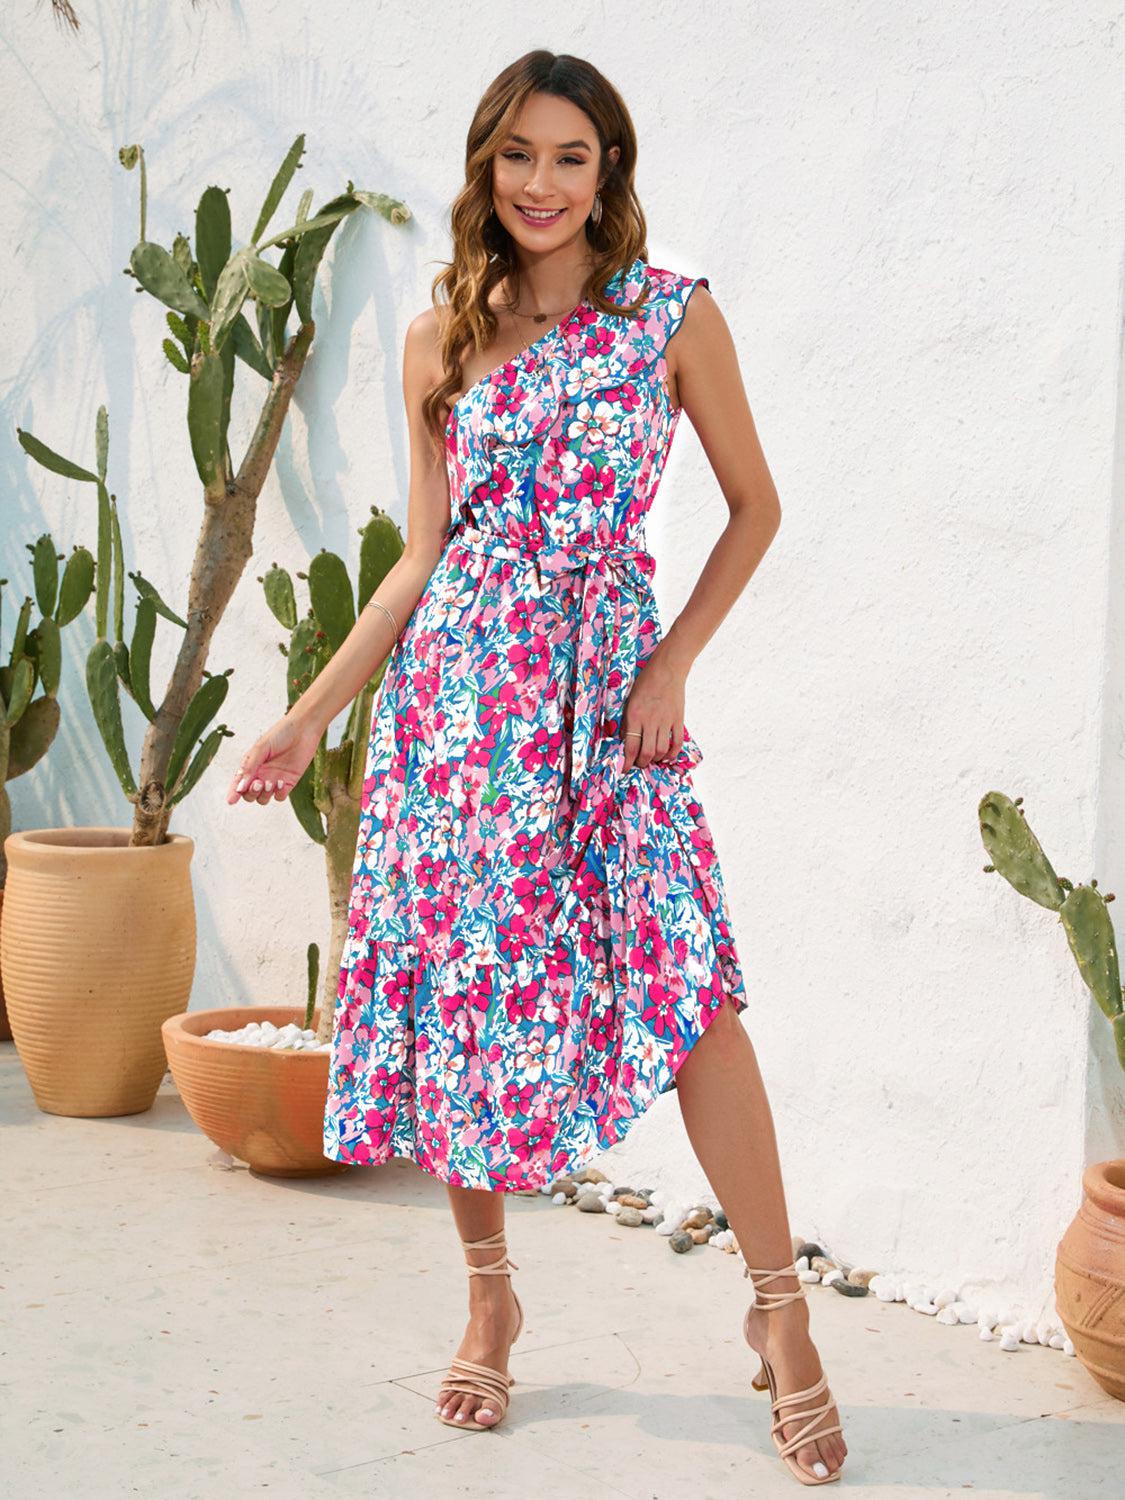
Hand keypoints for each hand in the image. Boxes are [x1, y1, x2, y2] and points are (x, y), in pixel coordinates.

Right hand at [226, 710, 322, 806]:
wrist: (303, 729)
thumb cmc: (281, 734)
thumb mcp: (261, 747)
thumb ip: (250, 767)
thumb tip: (240, 786)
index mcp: (251, 765)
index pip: (239, 782)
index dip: (234, 792)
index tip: (231, 800)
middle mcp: (261, 774)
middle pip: (249, 795)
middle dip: (251, 793)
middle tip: (258, 783)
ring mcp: (274, 780)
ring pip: (263, 798)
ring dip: (264, 794)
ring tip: (270, 782)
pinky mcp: (289, 783)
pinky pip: (279, 797)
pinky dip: (278, 794)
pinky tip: (281, 782)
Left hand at [620, 642, 687, 770]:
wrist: (667, 669)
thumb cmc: (645, 683)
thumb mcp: (629, 700)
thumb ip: (627, 721)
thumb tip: (624, 740)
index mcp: (635, 715)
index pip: (630, 747)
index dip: (627, 762)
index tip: (625, 769)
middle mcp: (650, 721)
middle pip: (646, 752)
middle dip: (641, 763)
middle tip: (639, 764)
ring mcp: (666, 721)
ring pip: (661, 750)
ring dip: (655, 759)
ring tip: (651, 759)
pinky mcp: (678, 719)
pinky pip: (677, 742)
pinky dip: (672, 753)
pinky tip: (667, 756)